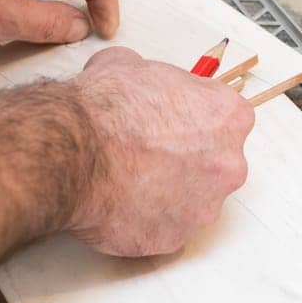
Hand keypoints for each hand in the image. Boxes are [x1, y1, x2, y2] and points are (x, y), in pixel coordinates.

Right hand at [65, 47, 254, 255]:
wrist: (73, 151)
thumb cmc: (104, 109)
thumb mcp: (129, 64)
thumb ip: (152, 75)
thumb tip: (136, 77)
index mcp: (228, 116)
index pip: (225, 117)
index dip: (194, 117)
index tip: (174, 121)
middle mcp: (228, 164)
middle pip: (216, 161)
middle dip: (187, 158)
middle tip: (149, 152)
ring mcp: (204, 206)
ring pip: (193, 199)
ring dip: (169, 192)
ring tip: (130, 180)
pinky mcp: (175, 238)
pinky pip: (166, 229)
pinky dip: (147, 220)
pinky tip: (122, 205)